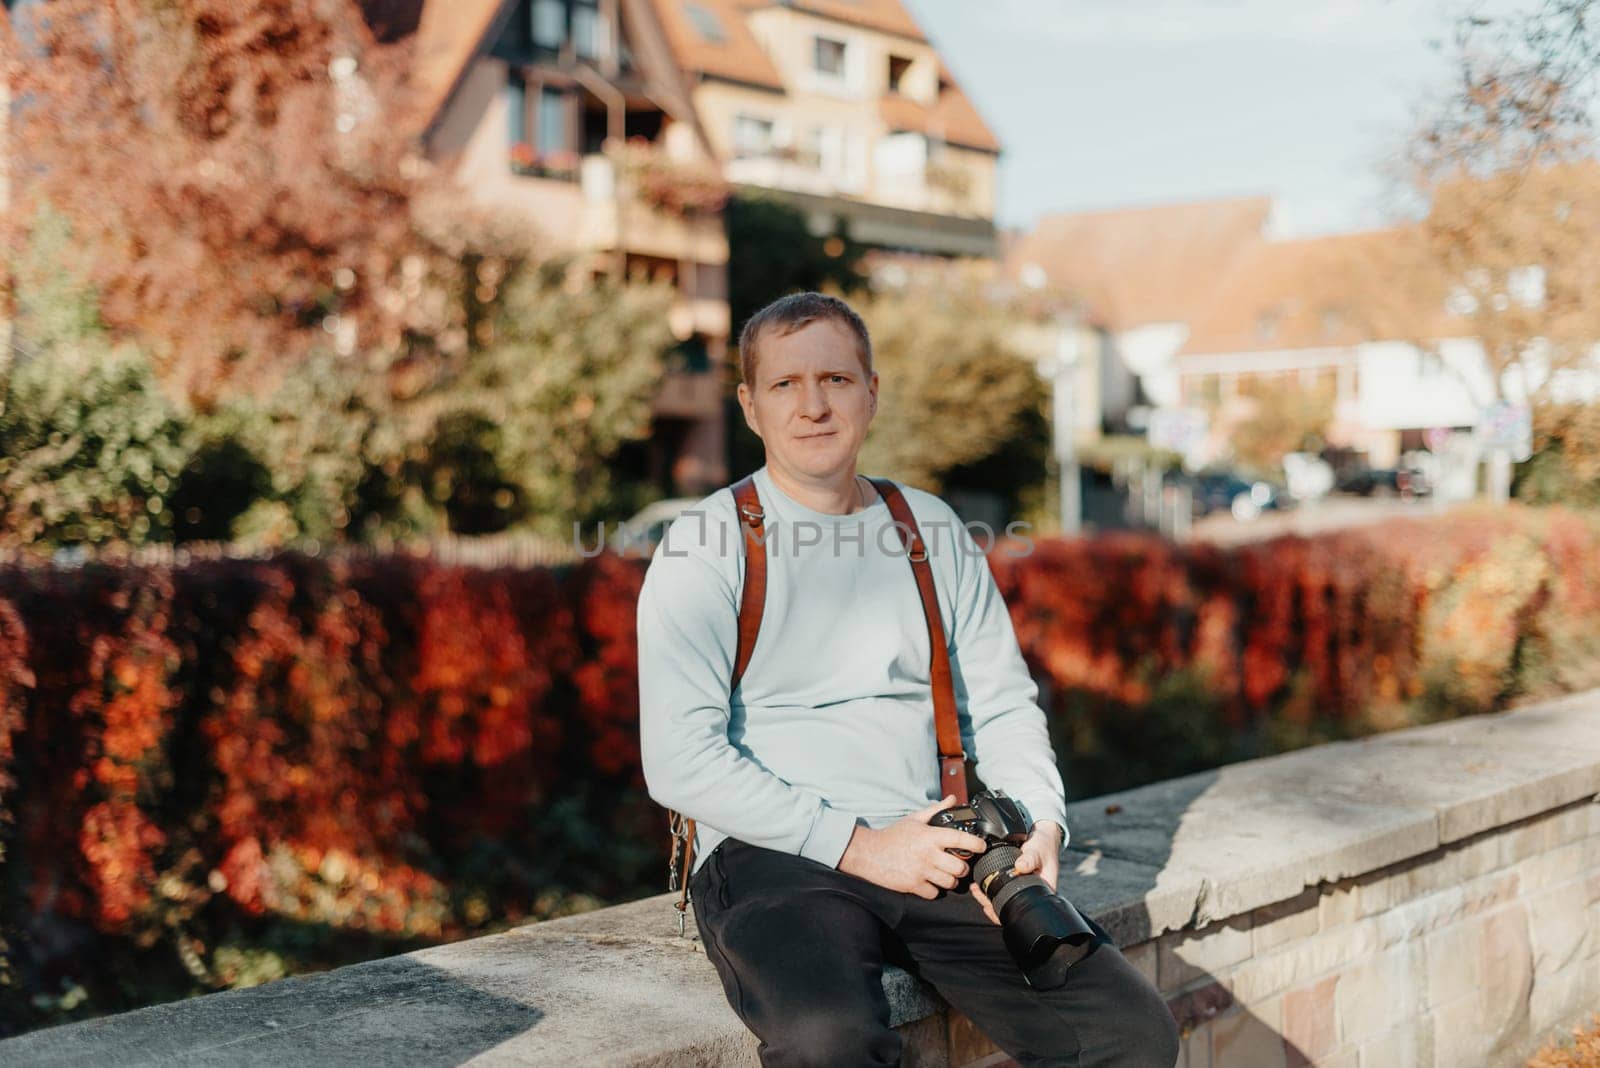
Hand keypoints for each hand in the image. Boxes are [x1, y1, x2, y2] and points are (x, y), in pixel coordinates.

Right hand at [838, 796, 988, 899]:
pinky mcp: (913, 885)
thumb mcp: (914, 820)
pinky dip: (934, 890)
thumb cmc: (892, 836)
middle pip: (959, 867)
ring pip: (949, 882)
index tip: (982, 846)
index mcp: (929, 836)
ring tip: (944, 874)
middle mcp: (927, 854)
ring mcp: (920, 871)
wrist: (868, 853)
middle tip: (958, 864)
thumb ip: (936, 810)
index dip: (976, 844)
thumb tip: (952, 799)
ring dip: (949, 879)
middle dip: (962, 867)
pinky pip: (934, 893)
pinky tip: (929, 882)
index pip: (960, 840)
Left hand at [969, 820, 1064, 925]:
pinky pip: (1001, 886)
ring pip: (1003, 897)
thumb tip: (1021, 866)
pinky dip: (990, 885)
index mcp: (1041, 891)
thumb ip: (1031, 858)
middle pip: (1009, 905)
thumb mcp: (1038, 850)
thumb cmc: (1044, 845)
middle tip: (978, 892)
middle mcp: (1031, 891)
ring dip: (988, 895)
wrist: (1042, 836)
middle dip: (991, 903)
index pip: (1022, 908)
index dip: (1005, 910)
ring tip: (976, 888)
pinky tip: (980, 881)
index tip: (989, 905)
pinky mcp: (1014, 878)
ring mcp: (1021, 886)